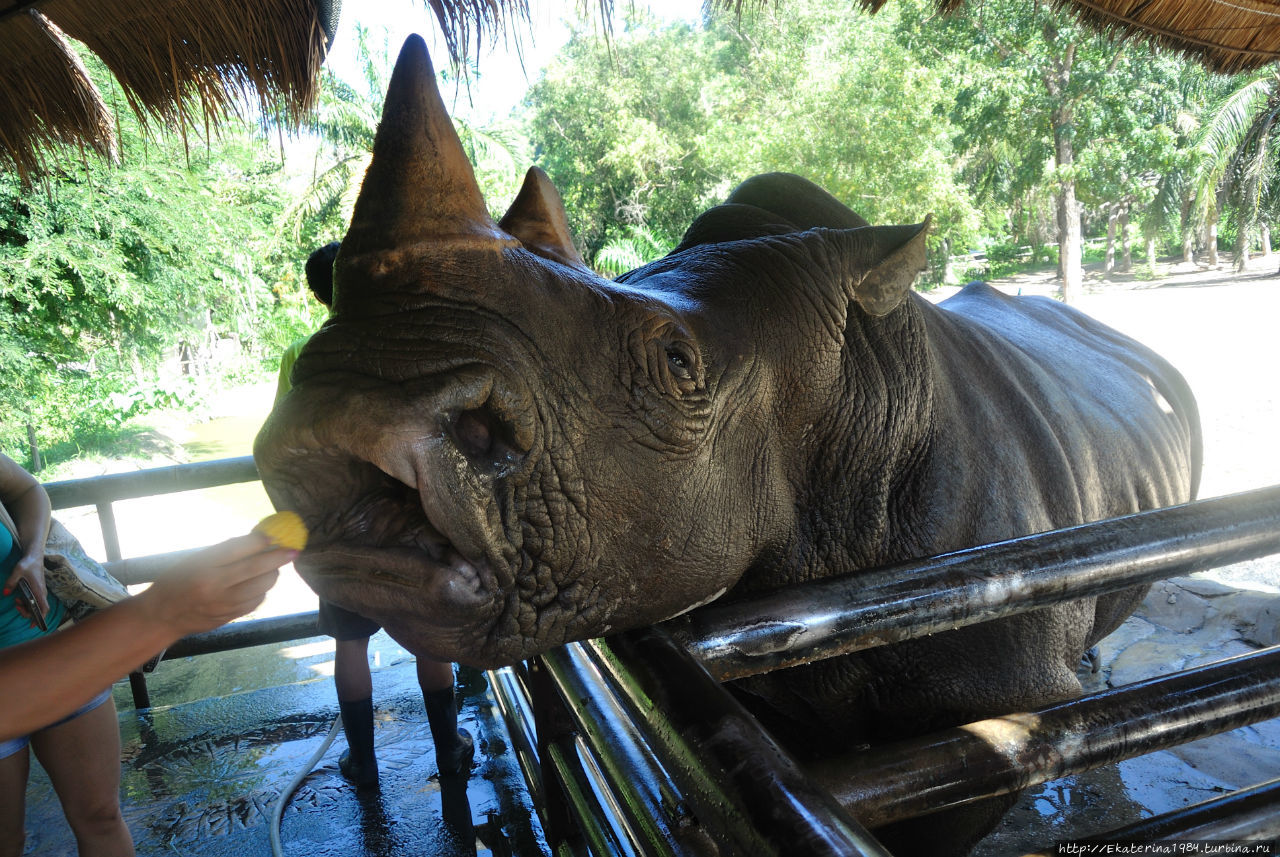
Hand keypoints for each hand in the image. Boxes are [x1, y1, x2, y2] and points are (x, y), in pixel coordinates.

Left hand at [4, 547, 48, 626]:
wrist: (34, 556)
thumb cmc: (28, 563)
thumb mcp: (18, 570)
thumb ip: (11, 582)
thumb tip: (5, 593)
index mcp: (39, 590)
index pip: (44, 608)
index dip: (40, 618)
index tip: (33, 625)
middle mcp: (42, 593)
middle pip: (39, 609)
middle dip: (28, 613)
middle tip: (17, 607)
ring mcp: (40, 591)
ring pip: (36, 605)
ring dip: (26, 608)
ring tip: (16, 602)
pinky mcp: (37, 590)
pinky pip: (34, 601)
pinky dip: (27, 603)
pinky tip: (19, 598)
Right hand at [137, 534, 295, 636]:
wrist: (162, 616)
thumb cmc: (178, 581)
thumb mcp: (195, 560)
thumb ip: (225, 552)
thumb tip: (259, 540)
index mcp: (202, 567)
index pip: (236, 550)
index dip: (260, 541)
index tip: (276, 535)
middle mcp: (214, 587)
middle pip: (255, 570)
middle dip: (278, 558)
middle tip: (292, 551)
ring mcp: (223, 605)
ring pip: (261, 588)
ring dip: (272, 575)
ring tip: (271, 568)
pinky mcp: (229, 617)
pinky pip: (256, 602)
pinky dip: (263, 591)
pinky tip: (259, 585)